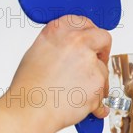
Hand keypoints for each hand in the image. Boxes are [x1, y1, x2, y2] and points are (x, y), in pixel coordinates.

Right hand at [9, 15, 111, 132]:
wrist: (30, 110)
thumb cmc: (29, 87)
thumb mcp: (38, 53)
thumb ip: (59, 46)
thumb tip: (73, 50)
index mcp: (59, 31)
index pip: (83, 22)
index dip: (89, 33)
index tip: (91, 40)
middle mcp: (77, 42)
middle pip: (103, 38)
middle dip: (103, 50)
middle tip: (97, 61)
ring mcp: (90, 61)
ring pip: (103, 69)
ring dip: (95, 81)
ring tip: (74, 92)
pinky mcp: (99, 80)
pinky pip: (103, 91)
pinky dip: (95, 100)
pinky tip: (79, 102)